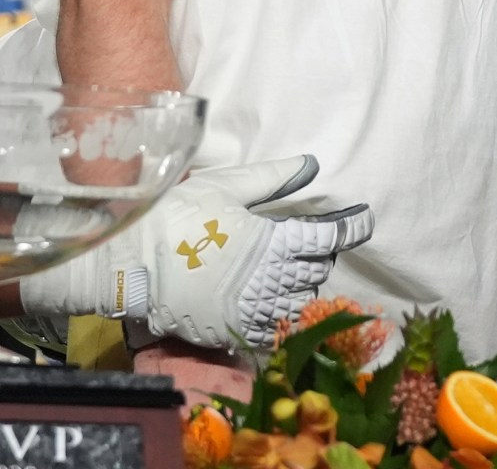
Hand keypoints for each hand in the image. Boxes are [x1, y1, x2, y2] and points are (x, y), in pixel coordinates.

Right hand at [21, 155, 374, 352]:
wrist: (133, 262)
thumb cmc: (179, 215)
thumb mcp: (226, 185)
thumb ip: (273, 177)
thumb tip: (312, 165)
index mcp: (276, 240)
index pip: (330, 236)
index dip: (351, 225)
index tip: (363, 218)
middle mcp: (275, 279)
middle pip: (318, 269)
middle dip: (316, 252)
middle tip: (304, 239)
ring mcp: (257, 309)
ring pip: (301, 300)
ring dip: (299, 283)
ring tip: (283, 269)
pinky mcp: (238, 330)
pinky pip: (276, 328)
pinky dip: (279, 314)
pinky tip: (269, 300)